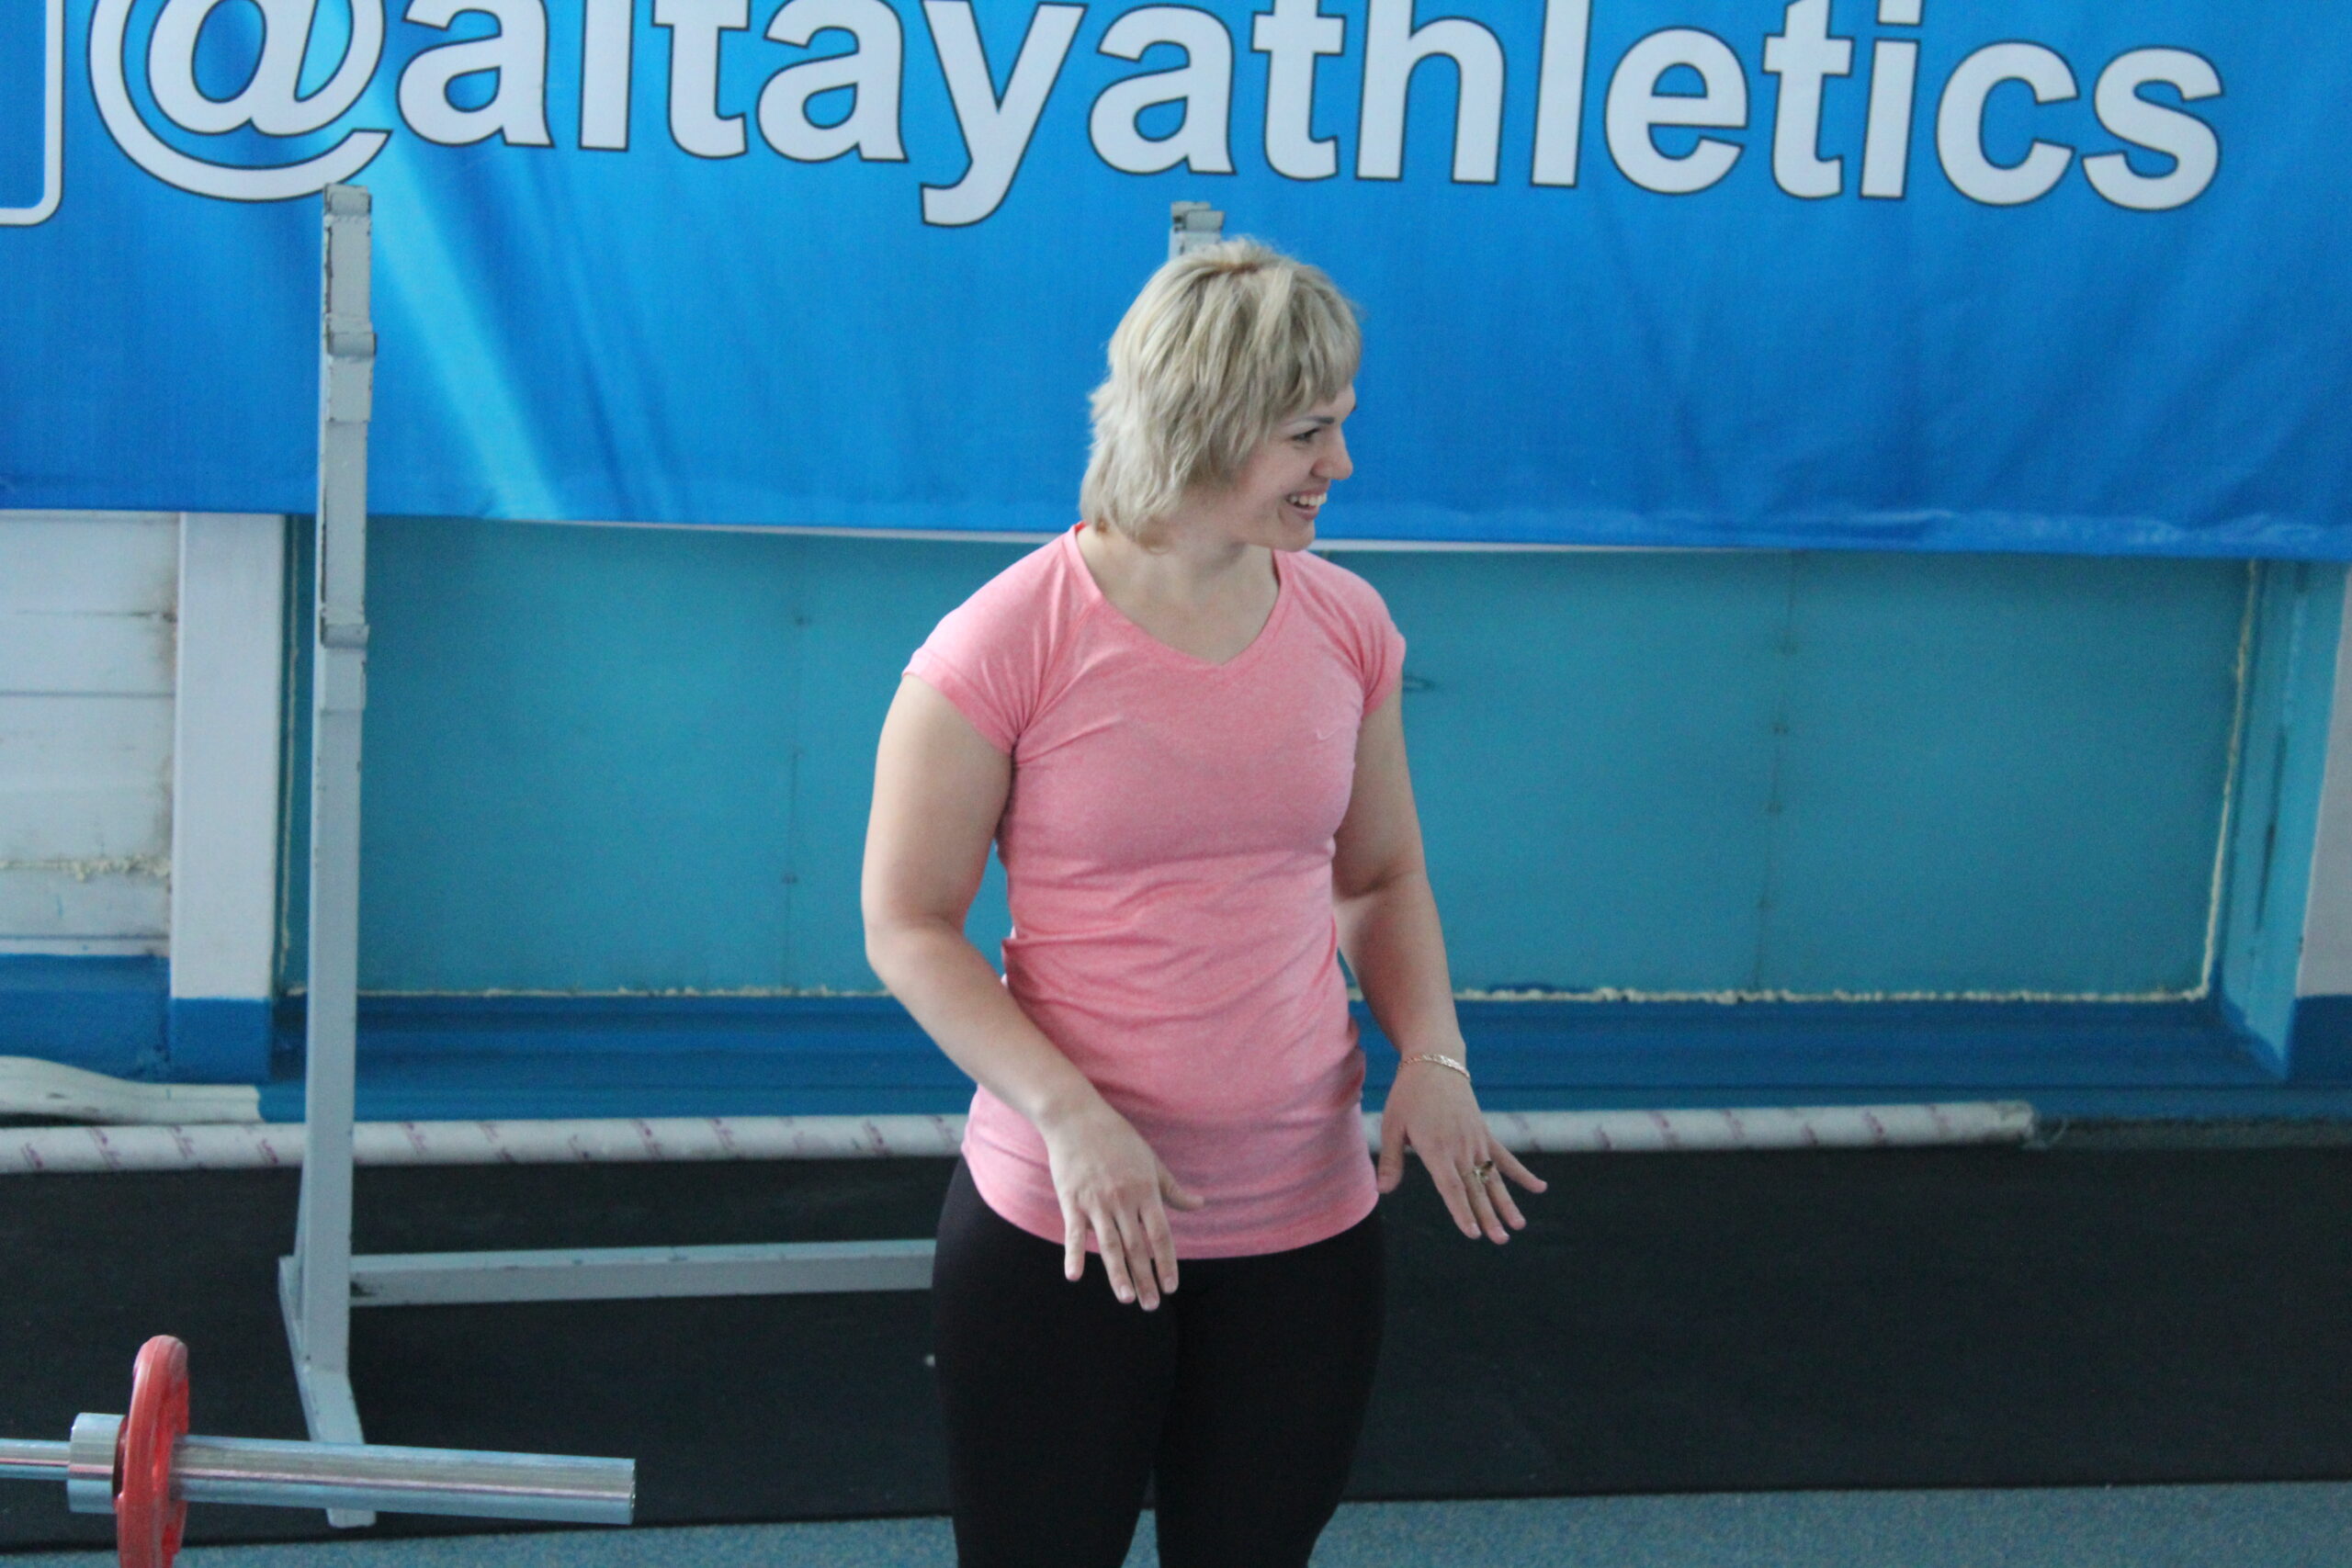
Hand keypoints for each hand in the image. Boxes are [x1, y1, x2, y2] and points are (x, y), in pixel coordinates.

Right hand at [1038, 1099, 1205, 1309]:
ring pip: (1109, 1245)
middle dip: (1145, 1278)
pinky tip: (1075, 1276)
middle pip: (1136, 1247)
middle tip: (1151, 1305)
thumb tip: (1201, 1206)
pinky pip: (1074, 1233)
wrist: (1076, 1117)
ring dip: (1118, 1275)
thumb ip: (1173, 1190)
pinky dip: (1074, 1254)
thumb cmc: (1117, 1139)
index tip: (1171, 1286)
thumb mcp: (1151, 1161)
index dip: (1166, 1262)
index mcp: (1145, 1191)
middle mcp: (1123, 1199)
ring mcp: (1096, 1202)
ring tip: (1127, 1298)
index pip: (1160, 1235)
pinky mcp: (1072, 1201)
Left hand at [1377, 1058, 1546, 1241]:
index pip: (1451, 1187)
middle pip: (1475, 1189)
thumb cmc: (1408, 1096)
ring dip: (1505, 1203)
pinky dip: (1522, 1174)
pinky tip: (1540, 1189)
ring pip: (1493, 1178)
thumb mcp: (1392, 1126)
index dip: (1462, 1212)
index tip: (1473, 1234)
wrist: (1435, 1063)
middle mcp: (1460, 1148)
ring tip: (1518, 1226)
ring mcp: (1476, 1141)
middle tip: (1500, 1240)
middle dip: (1488, 1217)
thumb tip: (1383, 1190)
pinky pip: (1505, 1157)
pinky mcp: (1484, 1133)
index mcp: (1436, 1149)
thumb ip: (1390, 1160)